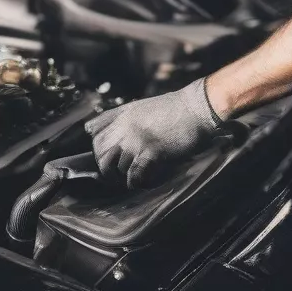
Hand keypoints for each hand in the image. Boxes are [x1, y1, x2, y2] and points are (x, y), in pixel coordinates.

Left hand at [85, 78, 222, 188]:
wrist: (197, 108)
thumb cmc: (173, 109)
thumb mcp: (140, 107)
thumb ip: (120, 117)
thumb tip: (102, 130)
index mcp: (121, 114)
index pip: (94, 134)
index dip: (98, 148)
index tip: (107, 157)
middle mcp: (124, 127)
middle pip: (100, 153)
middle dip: (106, 167)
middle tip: (117, 175)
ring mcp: (136, 140)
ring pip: (116, 167)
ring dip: (123, 177)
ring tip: (132, 179)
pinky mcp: (151, 152)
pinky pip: (134, 175)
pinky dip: (136, 183)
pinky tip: (142, 182)